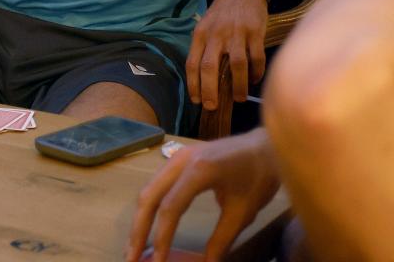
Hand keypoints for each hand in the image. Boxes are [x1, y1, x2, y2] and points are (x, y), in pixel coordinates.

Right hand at [126, 130, 279, 261]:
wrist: (266, 146)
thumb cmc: (259, 177)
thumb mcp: (243, 213)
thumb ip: (222, 239)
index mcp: (199, 171)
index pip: (170, 208)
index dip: (161, 237)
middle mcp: (180, 160)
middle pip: (149, 197)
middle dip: (138, 229)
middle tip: (131, 257)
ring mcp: (176, 157)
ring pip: (149, 190)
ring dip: (141, 219)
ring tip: (135, 246)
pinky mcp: (178, 159)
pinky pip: (157, 185)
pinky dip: (150, 207)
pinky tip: (148, 224)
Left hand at [186, 0, 268, 109]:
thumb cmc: (222, 13)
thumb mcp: (206, 26)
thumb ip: (205, 48)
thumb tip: (206, 79)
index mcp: (200, 34)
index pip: (192, 63)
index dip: (193, 84)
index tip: (196, 100)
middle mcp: (216, 34)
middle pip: (210, 67)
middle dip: (210, 90)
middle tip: (213, 106)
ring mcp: (236, 33)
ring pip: (236, 65)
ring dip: (238, 86)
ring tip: (239, 99)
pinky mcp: (255, 32)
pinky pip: (257, 58)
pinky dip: (256, 72)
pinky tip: (255, 80)